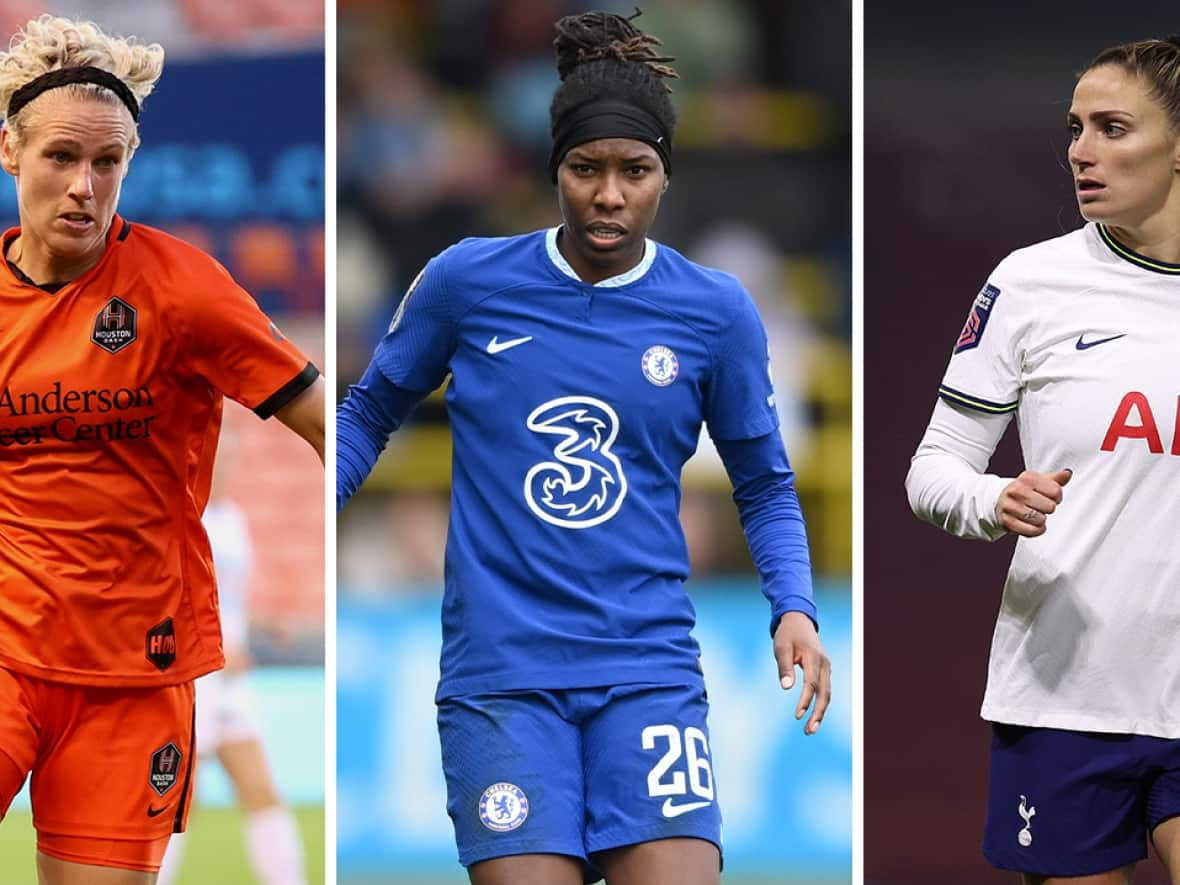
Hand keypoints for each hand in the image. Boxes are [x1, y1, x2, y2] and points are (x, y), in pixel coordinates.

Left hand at [774, 611, 831, 734]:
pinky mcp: (823, 669)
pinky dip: (820, 703)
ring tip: (810, 729)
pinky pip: (824, 689)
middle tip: (809, 731)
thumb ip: (784, 667)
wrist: (798, 620)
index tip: (797, 716)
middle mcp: (824, 664)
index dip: (805, 701)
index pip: (812, 684)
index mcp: (814, 658)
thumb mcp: (781, 648)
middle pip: (825, 693)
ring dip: (820, 711)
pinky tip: (813, 715)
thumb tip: (786, 688)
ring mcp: (826, 667)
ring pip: (827, 693)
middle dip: (818, 713)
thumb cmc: (787, 634)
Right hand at [994, 468, 1071, 536]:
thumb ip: (1055, 478)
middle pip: (1050, 507)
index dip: (1057, 497)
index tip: (1048, 497)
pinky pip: (1032, 531)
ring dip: (1041, 520)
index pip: (1056, 491)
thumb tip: (1067, 474)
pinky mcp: (1007, 521)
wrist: (1000, 501)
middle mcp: (1016, 490)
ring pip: (1041, 520)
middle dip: (1048, 509)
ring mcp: (1010, 506)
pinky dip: (1036, 530)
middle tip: (1039, 506)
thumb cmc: (1024, 491)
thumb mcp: (1038, 481)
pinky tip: (1032, 524)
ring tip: (1033, 514)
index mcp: (1027, 478)